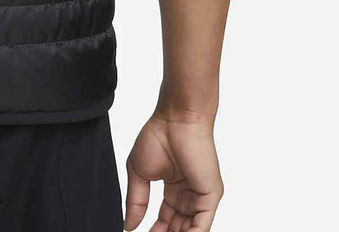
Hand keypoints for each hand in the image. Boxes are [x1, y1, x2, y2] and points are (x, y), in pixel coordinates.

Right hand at [124, 112, 223, 230]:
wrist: (175, 119)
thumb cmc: (158, 136)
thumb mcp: (139, 172)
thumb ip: (136, 200)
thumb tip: (128, 225)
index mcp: (174, 190)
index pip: (166, 220)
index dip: (155, 231)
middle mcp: (189, 196)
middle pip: (178, 228)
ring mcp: (201, 197)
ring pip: (191, 229)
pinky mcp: (210, 196)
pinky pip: (202, 225)